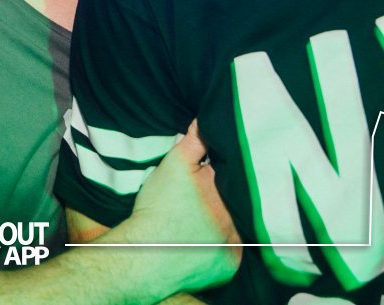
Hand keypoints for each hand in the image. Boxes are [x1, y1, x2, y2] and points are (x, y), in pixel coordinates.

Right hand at [123, 120, 240, 293]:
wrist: (143, 256)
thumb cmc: (156, 209)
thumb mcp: (173, 166)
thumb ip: (194, 140)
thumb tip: (207, 117)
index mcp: (226, 190)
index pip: (237, 174)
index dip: (229, 170)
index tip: (217, 170)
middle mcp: (237, 218)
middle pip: (240, 200)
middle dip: (231, 195)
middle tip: (209, 197)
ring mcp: (236, 245)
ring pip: (239, 225)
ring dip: (231, 220)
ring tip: (207, 218)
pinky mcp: (231, 265)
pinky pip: (234, 251)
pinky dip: (224, 244)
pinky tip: (206, 239)